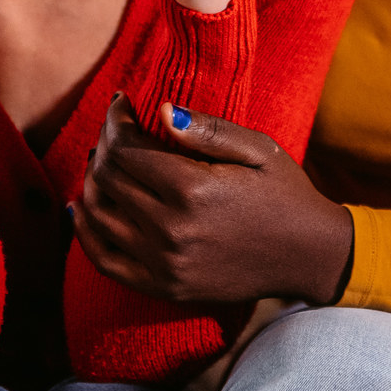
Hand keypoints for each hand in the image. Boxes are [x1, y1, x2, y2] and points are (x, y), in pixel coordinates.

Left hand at [75, 94, 354, 304]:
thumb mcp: (257, 149)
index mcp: (194, 190)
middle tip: (115, 130)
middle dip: (104, 145)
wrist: (309, 256)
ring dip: (92, 181)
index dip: (116, 120)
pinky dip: (85, 232)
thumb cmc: (285, 194)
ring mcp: (164, 263)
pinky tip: (82, 208)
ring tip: (102, 160)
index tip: (121, 103)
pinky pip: (104, 260)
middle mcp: (172, 229)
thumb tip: (159, 111)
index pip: (127, 148)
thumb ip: (207, 130)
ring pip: (100, 214)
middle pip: (109, 177)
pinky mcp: (163, 286)